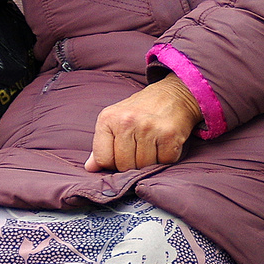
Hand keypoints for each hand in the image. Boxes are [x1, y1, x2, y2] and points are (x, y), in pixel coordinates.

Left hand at [85, 74, 203, 172]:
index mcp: (108, 118)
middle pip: (124, 165)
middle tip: (140, 149)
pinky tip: (165, 144)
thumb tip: (90, 168)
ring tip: (153, 145)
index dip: (113, 162)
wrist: (174, 95)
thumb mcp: (115, 120)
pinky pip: (164, 162)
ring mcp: (148, 127)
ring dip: (150, 162)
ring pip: (144, 166)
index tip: (122, 154)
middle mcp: (126, 121)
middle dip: (133, 164)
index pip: (103, 159)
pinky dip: (166, 158)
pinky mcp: (169, 134)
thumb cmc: (142, 111)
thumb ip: (102, 145)